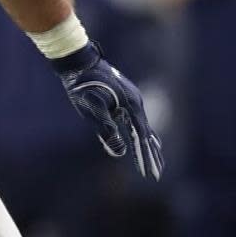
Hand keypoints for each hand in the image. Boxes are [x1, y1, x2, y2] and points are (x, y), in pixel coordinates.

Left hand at [54, 42, 163, 178]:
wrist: (79, 61)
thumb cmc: (82, 85)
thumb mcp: (92, 109)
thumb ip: (106, 130)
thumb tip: (119, 152)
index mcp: (131, 106)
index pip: (141, 138)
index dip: (144, 157)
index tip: (148, 175)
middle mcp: (136, 103)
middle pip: (146, 135)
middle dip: (151, 155)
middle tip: (157, 175)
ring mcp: (132, 99)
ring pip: (143, 127)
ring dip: (148, 145)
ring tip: (155, 160)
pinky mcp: (125, 97)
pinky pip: (136, 120)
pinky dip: (141, 132)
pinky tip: (141, 138)